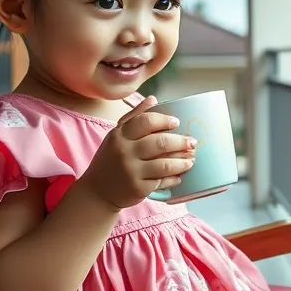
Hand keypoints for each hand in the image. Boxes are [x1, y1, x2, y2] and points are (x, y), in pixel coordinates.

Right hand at [81, 96, 197, 208]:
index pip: (146, 121)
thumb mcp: (116, 136)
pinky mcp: (138, 189)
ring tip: (191, 160)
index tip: (177, 123)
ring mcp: (131, 171)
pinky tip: (180, 175)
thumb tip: (153, 99)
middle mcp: (124, 152)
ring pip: (164, 164)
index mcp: (119, 136)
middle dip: (181, 142)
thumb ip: (134, 117)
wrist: (97, 191)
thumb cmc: (110, 160)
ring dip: (182, 161)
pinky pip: (162, 181)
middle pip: (159, 143)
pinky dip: (174, 178)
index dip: (164, 121)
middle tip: (192, 142)